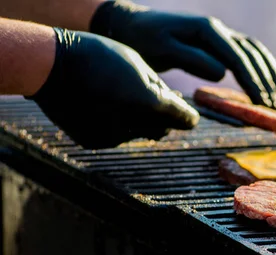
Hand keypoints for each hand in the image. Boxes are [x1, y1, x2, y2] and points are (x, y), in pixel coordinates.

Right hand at [28, 27, 199, 148]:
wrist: (50, 66)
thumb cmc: (98, 56)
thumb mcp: (137, 64)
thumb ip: (159, 88)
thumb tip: (174, 104)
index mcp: (150, 103)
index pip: (182, 119)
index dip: (188, 117)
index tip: (191, 118)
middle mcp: (134, 125)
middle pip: (162, 129)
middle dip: (164, 119)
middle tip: (158, 105)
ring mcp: (113, 137)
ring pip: (138, 134)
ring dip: (139, 122)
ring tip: (122, 98)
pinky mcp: (94, 142)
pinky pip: (115, 137)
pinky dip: (116, 125)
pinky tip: (103, 106)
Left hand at [90, 0, 275, 109]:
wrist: (129, 23)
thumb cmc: (142, 40)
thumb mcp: (162, 49)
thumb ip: (191, 59)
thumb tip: (222, 72)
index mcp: (207, 31)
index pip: (238, 58)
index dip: (253, 82)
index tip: (263, 104)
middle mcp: (217, 29)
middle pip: (251, 54)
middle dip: (265, 81)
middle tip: (275, 107)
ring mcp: (219, 33)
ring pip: (253, 51)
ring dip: (269, 72)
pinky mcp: (216, 40)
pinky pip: (246, 51)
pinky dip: (260, 65)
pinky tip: (267, 80)